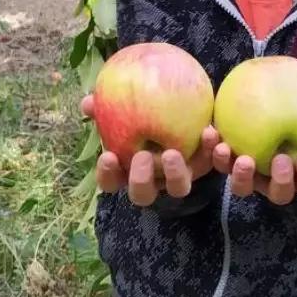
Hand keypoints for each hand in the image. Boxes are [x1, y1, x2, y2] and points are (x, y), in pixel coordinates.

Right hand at [82, 95, 219, 206]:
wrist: (184, 105)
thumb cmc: (144, 109)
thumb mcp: (125, 106)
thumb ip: (105, 106)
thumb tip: (87, 102)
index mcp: (128, 170)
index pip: (110, 182)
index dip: (107, 174)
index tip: (107, 155)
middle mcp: (153, 180)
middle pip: (143, 194)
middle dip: (141, 180)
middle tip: (141, 157)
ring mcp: (179, 177)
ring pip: (179, 188)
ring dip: (175, 173)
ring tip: (173, 153)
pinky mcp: (204, 166)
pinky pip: (209, 164)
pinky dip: (210, 151)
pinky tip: (209, 131)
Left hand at [212, 105, 296, 204]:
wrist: (258, 114)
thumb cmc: (291, 119)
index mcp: (296, 176)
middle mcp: (271, 182)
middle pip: (278, 195)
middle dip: (280, 182)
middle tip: (279, 160)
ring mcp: (247, 178)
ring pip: (243, 188)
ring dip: (241, 176)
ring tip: (241, 158)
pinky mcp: (225, 165)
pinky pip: (218, 164)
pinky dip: (213, 151)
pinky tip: (212, 132)